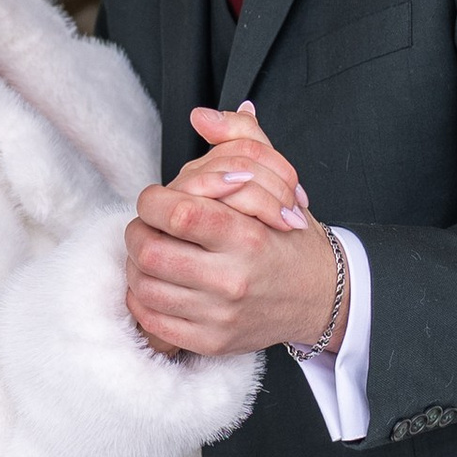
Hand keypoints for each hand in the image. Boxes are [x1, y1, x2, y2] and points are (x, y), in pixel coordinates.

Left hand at [127, 106, 344, 359]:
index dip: (151, 201)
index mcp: (247, 235)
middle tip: (146, 227)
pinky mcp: (210, 341)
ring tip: (151, 253)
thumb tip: (201, 116)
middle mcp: (232, 278)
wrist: (320, 296)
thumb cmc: (290, 238)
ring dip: (135, 265)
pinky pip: (152, 321)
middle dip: (137, 232)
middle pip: (149, 251)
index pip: (175, 212)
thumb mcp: (277, 183)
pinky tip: (156, 284)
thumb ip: (241, 141)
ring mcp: (219, 315)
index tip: (156, 200)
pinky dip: (142, 299)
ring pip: (144, 286)